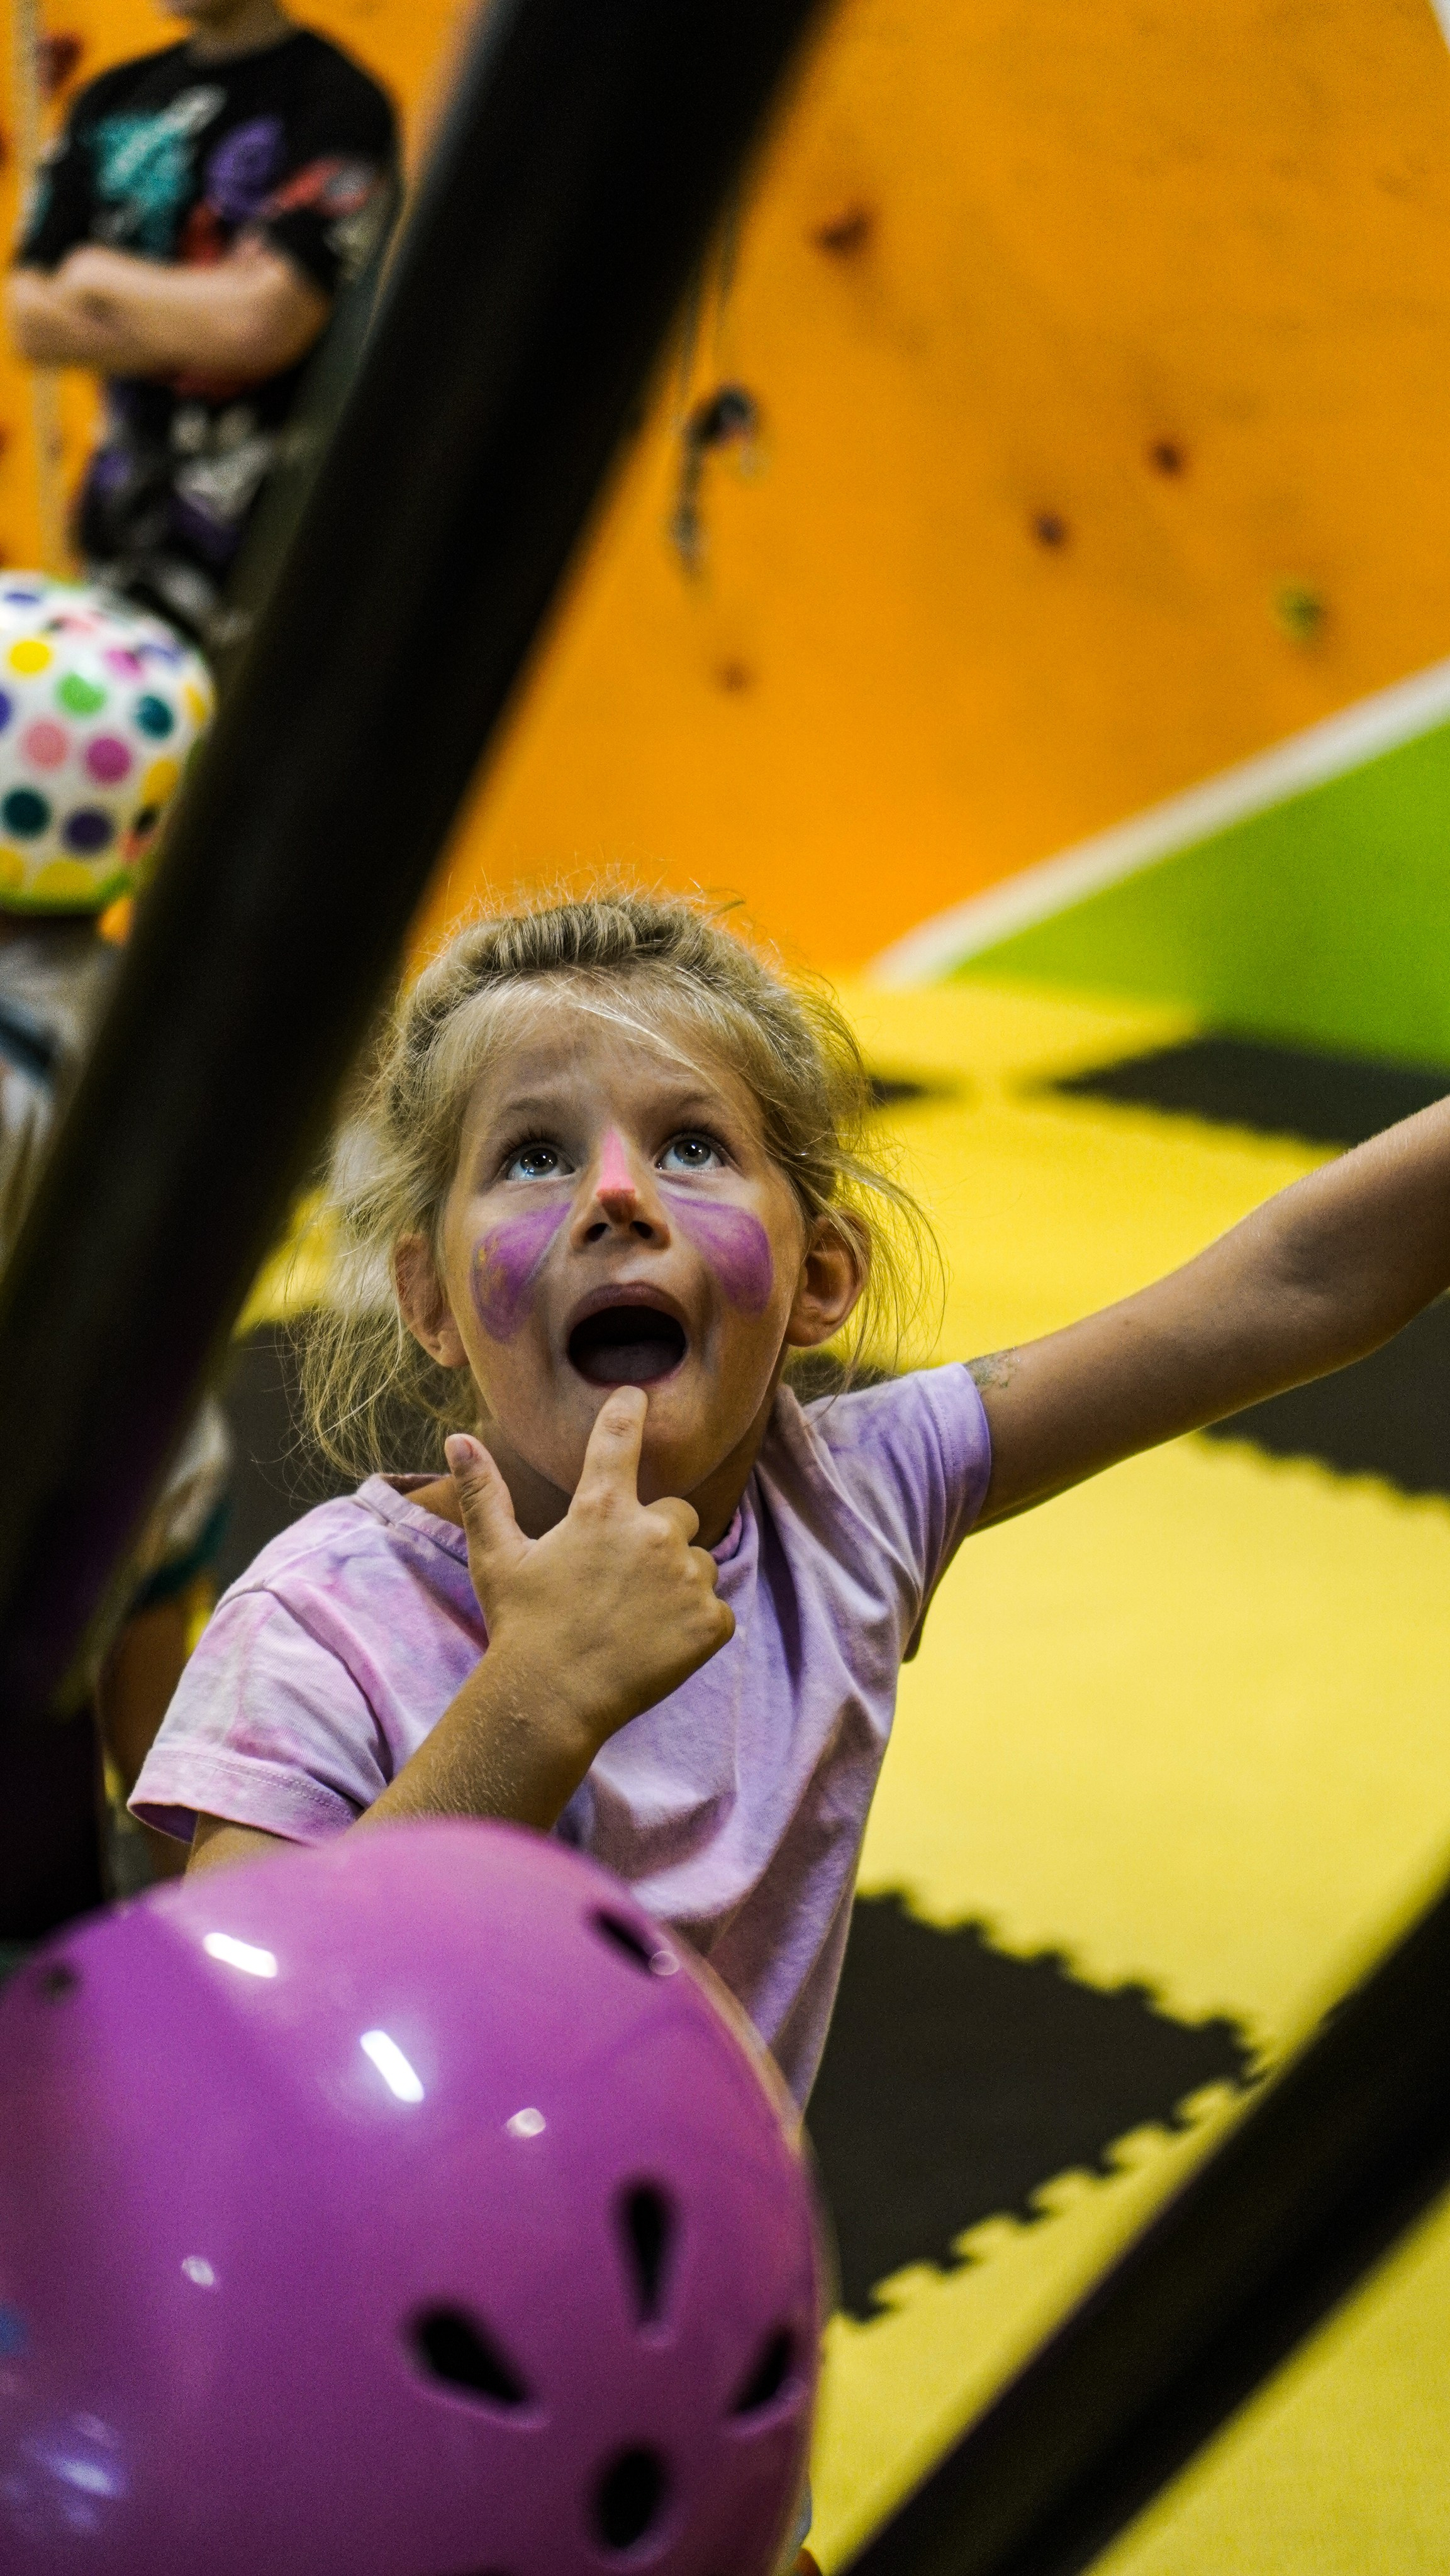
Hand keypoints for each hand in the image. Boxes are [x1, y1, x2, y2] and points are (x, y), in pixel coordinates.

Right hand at [445, 1389, 733, 1753]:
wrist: (551, 1703)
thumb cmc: (521, 1627)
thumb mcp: (496, 1558)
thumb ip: (483, 1494)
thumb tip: (457, 1440)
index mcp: (601, 1510)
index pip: (619, 1439)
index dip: (628, 1412)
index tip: (637, 1396)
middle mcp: (653, 1534)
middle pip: (676, 1513)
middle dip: (656, 1537)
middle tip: (619, 1581)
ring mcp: (688, 1578)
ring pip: (699, 1563)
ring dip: (677, 1582)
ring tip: (633, 1619)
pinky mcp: (711, 1622)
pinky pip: (715, 1609)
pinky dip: (694, 1624)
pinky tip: (655, 1645)